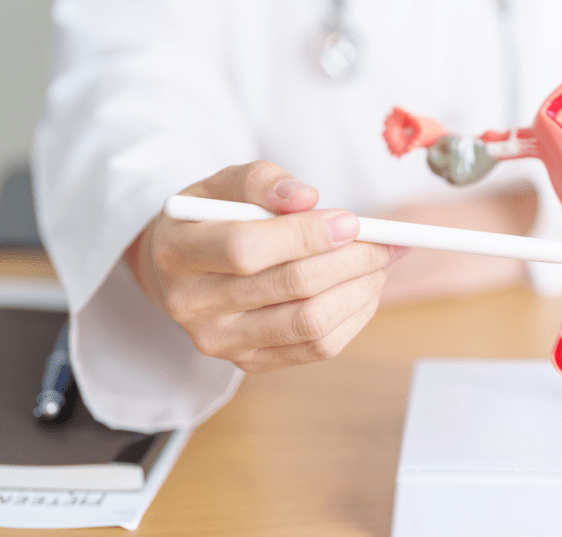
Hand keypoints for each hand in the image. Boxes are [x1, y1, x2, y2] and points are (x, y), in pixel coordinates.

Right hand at [124, 161, 406, 371]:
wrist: (180, 272)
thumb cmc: (210, 220)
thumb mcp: (223, 185)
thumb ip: (262, 181)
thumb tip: (307, 197)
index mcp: (176, 252)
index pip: (246, 248)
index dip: (306, 235)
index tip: (351, 221)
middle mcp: (191, 305)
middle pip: (289, 287)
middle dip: (350, 260)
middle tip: (385, 242)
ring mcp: (220, 341)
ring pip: (310, 323)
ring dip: (360, 290)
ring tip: (380, 262)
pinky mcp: (249, 363)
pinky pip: (317, 348)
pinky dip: (354, 316)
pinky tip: (366, 289)